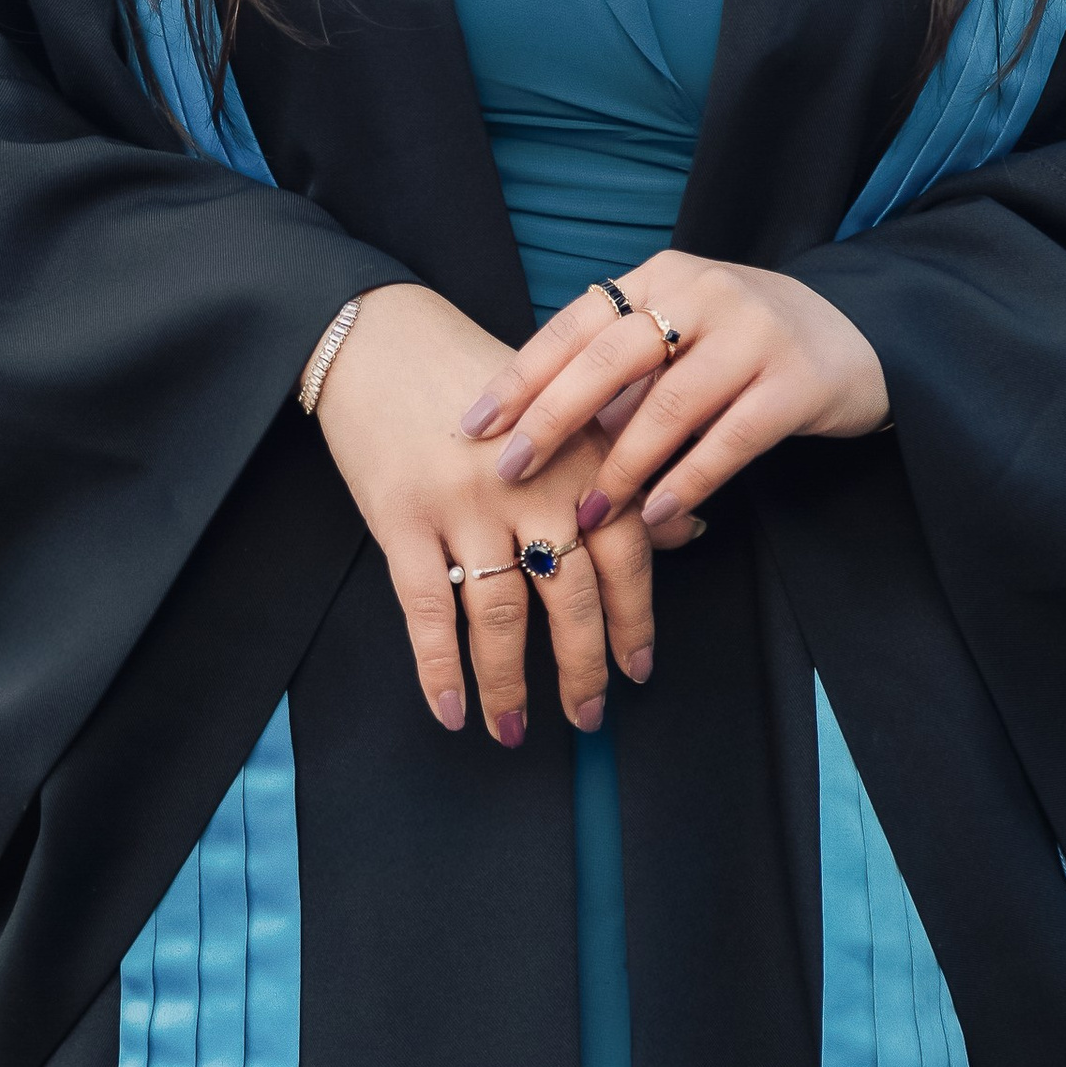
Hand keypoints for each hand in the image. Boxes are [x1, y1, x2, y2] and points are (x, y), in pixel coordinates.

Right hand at [312, 286, 697, 744]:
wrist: (379, 335)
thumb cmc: (475, 377)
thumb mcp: (561, 410)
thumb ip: (620, 473)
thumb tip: (687, 533)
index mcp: (577, 452)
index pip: (625, 551)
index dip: (634, 619)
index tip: (637, 669)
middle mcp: (530, 481)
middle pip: (570, 594)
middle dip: (583, 666)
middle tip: (588, 717)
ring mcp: (463, 502)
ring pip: (500, 615)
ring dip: (510, 684)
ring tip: (514, 731)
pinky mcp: (401, 517)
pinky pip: (425, 610)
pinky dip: (439, 669)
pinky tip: (450, 710)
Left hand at [457, 253, 886, 531]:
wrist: (859, 335)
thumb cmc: (745, 343)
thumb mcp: (680, 336)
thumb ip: (621, 376)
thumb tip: (534, 437)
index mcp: (661, 275)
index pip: (575, 324)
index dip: (521, 375)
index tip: (472, 424)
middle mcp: (704, 292)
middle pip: (611, 357)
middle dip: (552, 419)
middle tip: (509, 470)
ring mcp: (755, 334)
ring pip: (668, 405)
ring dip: (621, 467)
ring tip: (586, 516)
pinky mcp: (797, 382)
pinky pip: (731, 439)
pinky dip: (689, 480)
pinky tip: (658, 514)